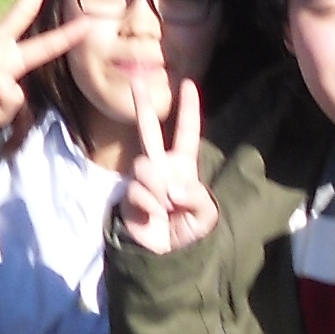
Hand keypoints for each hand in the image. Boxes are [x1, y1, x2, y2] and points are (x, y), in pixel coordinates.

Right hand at [116, 77, 220, 254]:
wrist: (166, 256)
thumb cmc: (188, 231)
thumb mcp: (206, 216)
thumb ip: (197, 198)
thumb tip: (173, 188)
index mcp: (182, 166)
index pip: (186, 133)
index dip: (188, 109)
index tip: (189, 83)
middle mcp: (160, 167)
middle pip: (148, 130)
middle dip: (142, 104)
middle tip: (136, 78)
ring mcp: (142, 179)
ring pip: (145, 167)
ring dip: (158, 189)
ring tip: (166, 208)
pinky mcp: (128, 195)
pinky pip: (138, 191)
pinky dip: (150, 206)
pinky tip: (153, 217)